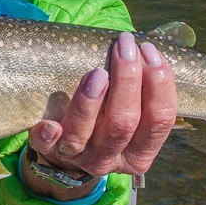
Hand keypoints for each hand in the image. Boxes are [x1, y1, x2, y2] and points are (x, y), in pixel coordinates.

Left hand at [24, 31, 176, 200]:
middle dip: (127, 80)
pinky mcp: (49, 151)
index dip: (159, 84)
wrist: (67, 149)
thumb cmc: (107, 115)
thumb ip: (142, 89)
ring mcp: (79, 157)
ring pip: (85, 134)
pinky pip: (46, 145)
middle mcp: (111, 159)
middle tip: (125, 45)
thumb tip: (149, 48)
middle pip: (123, 124)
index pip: (159, 121)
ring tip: (97, 72)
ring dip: (91, 102)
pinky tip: (49, 124)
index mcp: (139, 153)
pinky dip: (48, 135)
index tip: (149, 49)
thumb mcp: (130, 111)